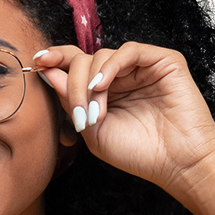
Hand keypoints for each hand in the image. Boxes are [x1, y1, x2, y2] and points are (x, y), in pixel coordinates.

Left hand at [33, 40, 214, 195]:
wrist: (177, 163)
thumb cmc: (139, 153)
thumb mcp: (93, 131)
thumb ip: (71, 102)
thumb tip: (47, 71)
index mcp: (104, 90)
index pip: (75, 66)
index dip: (56, 59)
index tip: (37, 63)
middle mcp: (121, 75)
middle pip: (83, 60)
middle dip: (72, 85)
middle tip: (78, 115)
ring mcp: (141, 66)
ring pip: (102, 54)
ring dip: (91, 83)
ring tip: (96, 113)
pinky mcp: (163, 60)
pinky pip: (128, 50)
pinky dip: (111, 65)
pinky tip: (102, 86)